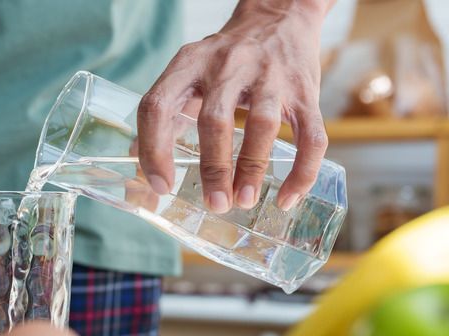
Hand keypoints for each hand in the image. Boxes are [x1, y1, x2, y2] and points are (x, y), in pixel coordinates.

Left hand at [137, 0, 332, 212]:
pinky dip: (301, 171)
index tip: (161, 185)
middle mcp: (228, 65)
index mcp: (189, 63)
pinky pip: (310, 136)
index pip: (158, 105)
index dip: (153, 149)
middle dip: (213, 168)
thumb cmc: (227, 57)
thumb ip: (167, 113)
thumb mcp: (189, 72)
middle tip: (215, 203)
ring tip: (244, 201)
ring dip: (252, 168)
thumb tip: (138, 162)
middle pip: (214, 119)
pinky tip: (288, 197)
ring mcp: (270, 76)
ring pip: (262, 125)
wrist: (279, 14)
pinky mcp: (305, 91)